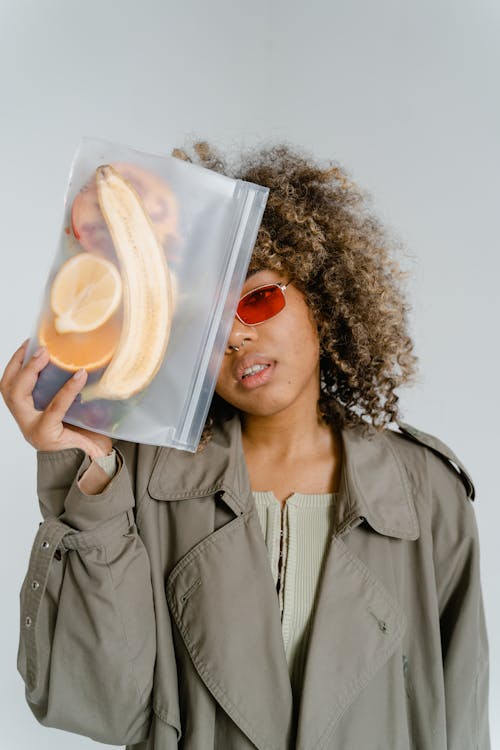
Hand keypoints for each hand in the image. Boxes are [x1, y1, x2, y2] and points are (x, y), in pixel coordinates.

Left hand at [0, 339, 112, 458]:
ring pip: (8, 388)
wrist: (76, 461)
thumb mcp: (94, 443)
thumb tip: (109, 401)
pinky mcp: (22, 408)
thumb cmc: (86, 451)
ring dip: (16, 366)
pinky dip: (18, 369)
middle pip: (17, 395)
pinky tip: (30, 354)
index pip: (54, 409)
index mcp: (45, 434)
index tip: (81, 373)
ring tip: (31, 346)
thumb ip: (98, 428)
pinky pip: (11, 386)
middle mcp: (28, 425)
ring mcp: (22, 416)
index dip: (68, 390)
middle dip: (28, 371)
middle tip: (44, 352)